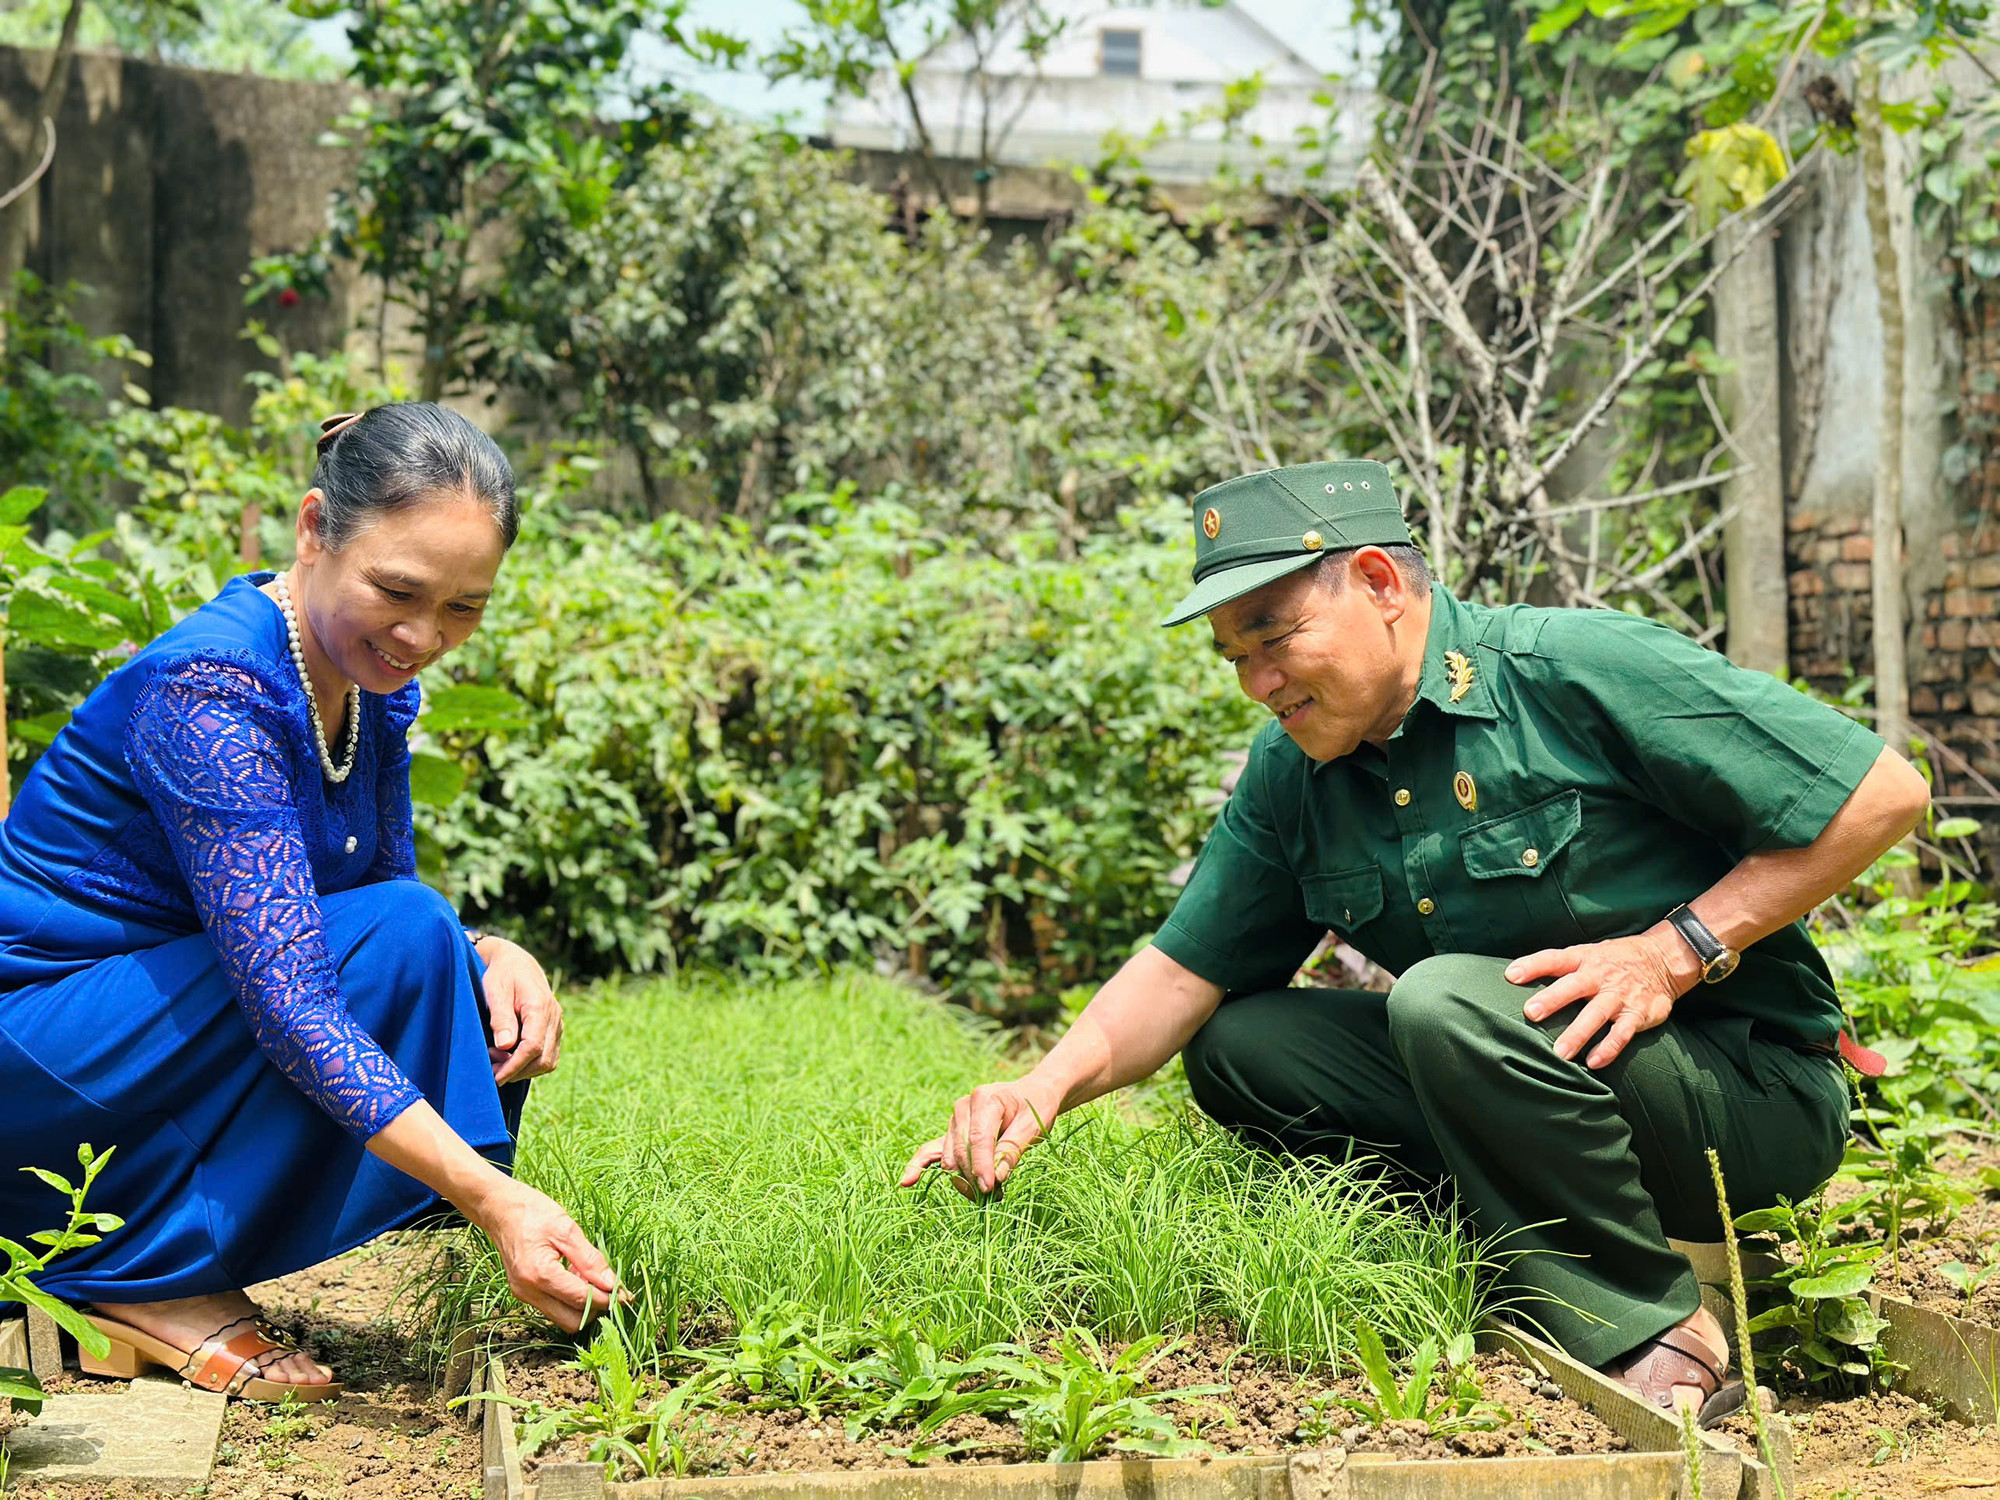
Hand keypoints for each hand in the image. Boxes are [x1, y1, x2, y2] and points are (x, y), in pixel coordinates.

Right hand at [475, 1179, 621, 1332]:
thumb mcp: (566, 1229)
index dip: (607, 1299)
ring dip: (582, 1304)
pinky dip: (569, 1298)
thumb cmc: (533, 1213)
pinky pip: (553, 1307)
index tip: (626, 1294)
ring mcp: (524, 1295)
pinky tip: (575, 1275)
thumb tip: (612, 1284)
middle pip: (571, 1321)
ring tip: (588, 1275)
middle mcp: (528, 1292)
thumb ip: (590, 1259)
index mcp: (540, 1274)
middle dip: (594, 1308)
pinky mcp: (524, 1293)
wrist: (500, 1209)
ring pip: (562, 1317)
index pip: (581, 1300)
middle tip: (609, 1286)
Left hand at [477, 937, 562, 1083]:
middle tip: (492, 1068)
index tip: (496, 1077)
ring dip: (524, 1069)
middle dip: (517, 1071)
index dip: (515, 1066)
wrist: (516, 962)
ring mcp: (556, 1023)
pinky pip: (548, 1055)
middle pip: (543, 1058)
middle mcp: (554, 1017)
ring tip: (498, 1060)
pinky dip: (531, 1063)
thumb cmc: (502, 975)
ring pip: (548, 1061)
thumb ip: (501, 1018)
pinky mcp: (553, 1028)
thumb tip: (505, 1045)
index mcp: (540, 1007)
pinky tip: (510, 1056)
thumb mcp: (496, 991)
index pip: (533, 1047)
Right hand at [899, 1080, 1057, 1197]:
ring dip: (965, 1180)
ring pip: (950, 1157)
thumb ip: (1013, 1150)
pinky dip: (920, 1165)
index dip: (982, 1165)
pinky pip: (931, 1150)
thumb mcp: (1033, 1126)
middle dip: (974, 1176)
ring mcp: (954, 1120)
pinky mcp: (951, 1133)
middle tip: (995, 1196)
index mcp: (985, 1098)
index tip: (989, 1188)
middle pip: (961, 1150)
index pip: (978, 1137)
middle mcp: (963, 1107)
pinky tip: (907, 1181)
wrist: (1032, 1095)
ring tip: (989, 1194)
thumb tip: (995, 1178)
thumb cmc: (1035, 1108)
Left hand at [1507, 925, 1701, 1069]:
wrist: (1663, 959)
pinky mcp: (1638, 1014)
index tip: (1511, 975)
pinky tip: (1594, 1062)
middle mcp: (1600, 976)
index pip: (1555, 959)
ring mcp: (1619, 995)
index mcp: (1584, 959)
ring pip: (1596, 1014)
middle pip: (1573, 986)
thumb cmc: (1614, 960)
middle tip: (1530, 1013)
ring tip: (1559, 1054)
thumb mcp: (1589, 954)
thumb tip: (1517, 976)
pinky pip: (1622, 1033)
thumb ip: (1560, 967)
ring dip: (1578, 1034)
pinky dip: (1609, 1047)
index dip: (1533, 965)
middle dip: (1552, 999)